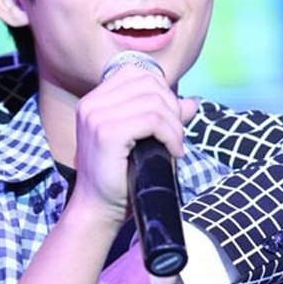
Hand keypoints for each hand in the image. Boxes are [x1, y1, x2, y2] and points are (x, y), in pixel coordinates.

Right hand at [71, 63, 186, 224]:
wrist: (98, 210)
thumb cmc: (119, 178)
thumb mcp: (142, 140)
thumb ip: (162, 117)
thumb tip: (191, 103)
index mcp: (94, 101)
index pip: (136, 73)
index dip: (162, 92)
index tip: (169, 121)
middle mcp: (91, 104)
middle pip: (149, 84)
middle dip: (172, 108)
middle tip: (176, 137)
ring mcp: (96, 117)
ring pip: (154, 102)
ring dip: (175, 126)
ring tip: (175, 147)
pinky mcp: (107, 133)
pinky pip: (152, 120)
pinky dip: (171, 136)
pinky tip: (173, 153)